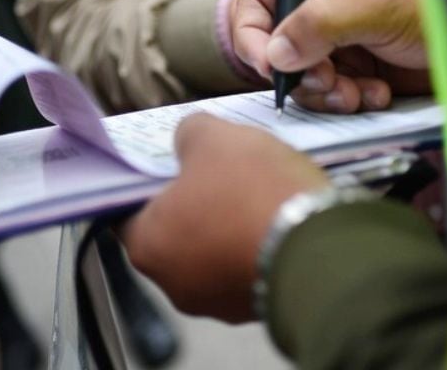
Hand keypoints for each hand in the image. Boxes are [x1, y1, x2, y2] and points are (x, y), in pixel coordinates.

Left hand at [122, 114, 328, 321]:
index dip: (149, 184)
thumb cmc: (249, 191)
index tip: (173, 164)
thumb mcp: (213, 138)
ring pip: (212, 255)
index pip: (128, 212)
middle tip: (220, 175)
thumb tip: (186, 140)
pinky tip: (276, 222)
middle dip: (195, 206)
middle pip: (174, 235)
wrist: (318, 250)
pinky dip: (255, 248)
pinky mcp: (256, 311)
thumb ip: (188, 134)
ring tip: (256, 197)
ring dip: (228, 230)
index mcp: (146, 246)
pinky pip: (246, 270)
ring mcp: (217, 305)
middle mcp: (172, 285)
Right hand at [231, 0, 430, 112]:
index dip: (254, 35)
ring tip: (360, 93)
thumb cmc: (436, 0)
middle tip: (330, 82)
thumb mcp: (375, 5)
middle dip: (302, 73)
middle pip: (279, 48)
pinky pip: (333, 93)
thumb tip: (275, 51)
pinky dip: (351, 99)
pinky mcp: (360, 68)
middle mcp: (323, 4)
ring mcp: (341, 39)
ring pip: (304, 77)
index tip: (270, 67)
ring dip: (328, 92)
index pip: (260, 1)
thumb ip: (320, 24)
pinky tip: (379, 93)